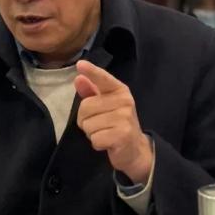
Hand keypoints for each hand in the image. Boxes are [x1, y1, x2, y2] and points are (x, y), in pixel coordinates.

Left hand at [74, 60, 153, 183]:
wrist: (135, 149)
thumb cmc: (116, 123)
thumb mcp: (105, 106)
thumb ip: (91, 92)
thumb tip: (78, 78)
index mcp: (120, 91)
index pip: (103, 79)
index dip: (92, 72)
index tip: (80, 64)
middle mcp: (124, 101)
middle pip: (85, 107)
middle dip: (86, 120)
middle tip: (100, 125)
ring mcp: (124, 118)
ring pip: (88, 124)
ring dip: (91, 133)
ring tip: (105, 133)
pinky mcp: (122, 135)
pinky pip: (94, 138)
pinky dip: (97, 143)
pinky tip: (107, 142)